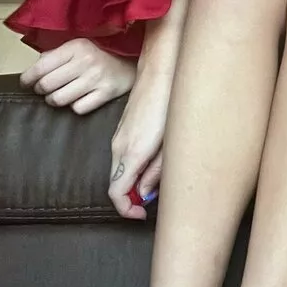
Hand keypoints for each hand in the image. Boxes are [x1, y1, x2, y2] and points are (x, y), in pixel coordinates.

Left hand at [19, 38, 136, 113]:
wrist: (131, 65)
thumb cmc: (99, 56)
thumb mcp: (79, 47)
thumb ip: (55, 55)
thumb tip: (34, 69)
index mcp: (76, 46)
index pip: (40, 68)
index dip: (27, 79)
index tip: (26, 82)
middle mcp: (86, 61)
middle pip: (46, 86)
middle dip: (41, 90)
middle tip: (45, 89)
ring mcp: (97, 78)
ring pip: (58, 100)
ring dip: (55, 100)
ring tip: (60, 94)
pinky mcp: (106, 93)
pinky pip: (77, 109)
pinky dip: (75, 106)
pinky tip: (79, 98)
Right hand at [108, 67, 172, 219]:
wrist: (161, 71)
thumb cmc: (171, 104)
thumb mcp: (170, 143)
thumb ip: (157, 171)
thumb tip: (146, 193)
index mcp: (131, 153)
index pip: (116, 193)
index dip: (126, 209)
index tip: (141, 214)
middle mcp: (119, 147)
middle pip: (115, 184)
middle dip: (130, 198)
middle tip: (152, 202)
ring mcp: (118, 137)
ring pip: (118, 170)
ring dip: (132, 183)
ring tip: (155, 184)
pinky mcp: (122, 129)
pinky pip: (121, 157)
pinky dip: (131, 168)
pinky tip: (151, 164)